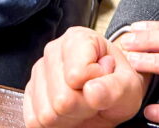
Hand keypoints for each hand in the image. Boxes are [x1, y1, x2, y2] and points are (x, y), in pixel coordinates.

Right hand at [23, 26, 145, 127]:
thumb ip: (114, 88)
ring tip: (82, 104)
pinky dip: (54, 125)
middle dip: (82, 107)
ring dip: (69, 118)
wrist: (111, 95)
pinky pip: (34, 121)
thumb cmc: (119, 85)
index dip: (95, 87)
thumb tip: (91, 91)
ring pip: (47, 114)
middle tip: (94, 99)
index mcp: (77, 39)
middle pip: (61, 99)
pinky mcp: (29, 94)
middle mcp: (53, 51)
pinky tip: (67, 113)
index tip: (104, 81)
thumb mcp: (129, 87)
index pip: (76, 76)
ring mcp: (37, 73)